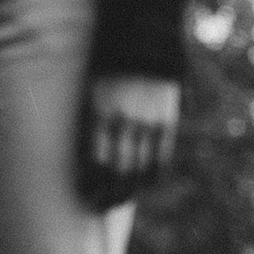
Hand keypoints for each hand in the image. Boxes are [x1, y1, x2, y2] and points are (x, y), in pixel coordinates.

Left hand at [82, 74, 180, 204]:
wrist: (142, 48)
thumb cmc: (108, 75)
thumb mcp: (90, 96)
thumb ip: (89, 128)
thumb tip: (87, 167)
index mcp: (99, 114)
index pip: (95, 163)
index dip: (91, 185)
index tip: (87, 195)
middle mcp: (124, 122)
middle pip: (117, 173)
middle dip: (108, 194)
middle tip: (102, 205)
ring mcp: (148, 123)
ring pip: (139, 171)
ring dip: (129, 191)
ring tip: (120, 199)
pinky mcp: (167, 122)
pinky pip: (161, 161)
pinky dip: (152, 179)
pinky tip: (144, 186)